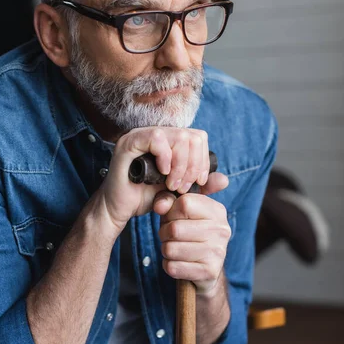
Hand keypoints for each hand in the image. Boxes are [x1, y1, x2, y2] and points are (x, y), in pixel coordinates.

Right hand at [96, 126, 210, 231]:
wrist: (119, 210)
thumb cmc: (146, 198)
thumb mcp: (180, 191)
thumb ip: (201, 185)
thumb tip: (225, 180)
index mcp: (169, 141)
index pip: (198, 137)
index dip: (203, 160)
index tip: (198, 183)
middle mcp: (156, 133)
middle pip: (192, 136)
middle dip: (193, 165)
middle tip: (183, 187)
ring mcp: (142, 134)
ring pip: (179, 136)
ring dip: (181, 165)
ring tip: (172, 184)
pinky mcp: (129, 142)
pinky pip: (157, 138)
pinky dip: (166, 157)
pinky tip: (163, 173)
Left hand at [153, 173, 229, 294]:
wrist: (205, 268)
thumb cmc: (188, 232)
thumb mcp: (178, 212)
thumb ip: (167, 200)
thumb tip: (159, 207)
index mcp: (217, 211)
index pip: (184, 204)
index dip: (170, 212)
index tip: (173, 218)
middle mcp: (221, 230)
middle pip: (174, 229)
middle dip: (164, 234)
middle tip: (170, 237)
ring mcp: (218, 252)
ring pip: (170, 249)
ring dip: (165, 250)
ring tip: (175, 249)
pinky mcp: (210, 271)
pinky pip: (172, 267)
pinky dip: (169, 265)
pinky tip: (179, 262)